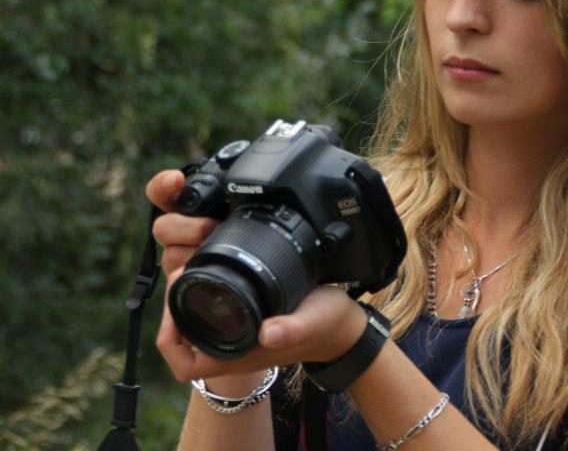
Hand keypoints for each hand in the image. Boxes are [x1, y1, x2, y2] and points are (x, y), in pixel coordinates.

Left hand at [156, 281, 367, 381]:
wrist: (342, 328)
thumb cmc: (326, 327)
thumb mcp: (312, 321)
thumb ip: (292, 329)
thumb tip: (269, 332)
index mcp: (236, 356)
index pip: (180, 359)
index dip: (168, 330)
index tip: (178, 295)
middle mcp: (229, 350)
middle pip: (179, 336)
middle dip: (173, 304)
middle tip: (184, 269)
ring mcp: (235, 338)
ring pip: (192, 322)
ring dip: (186, 296)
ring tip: (195, 265)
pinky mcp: (243, 323)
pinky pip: (210, 313)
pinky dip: (204, 294)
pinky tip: (213, 269)